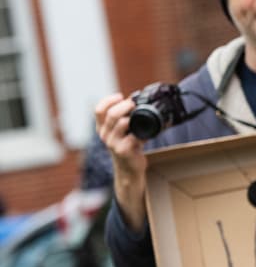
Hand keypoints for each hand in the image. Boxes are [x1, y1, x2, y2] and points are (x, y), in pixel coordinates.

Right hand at [94, 92, 147, 231]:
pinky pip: (133, 136)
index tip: (119, 96)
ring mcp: (113, 143)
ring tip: (141, 116)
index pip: (98, 110)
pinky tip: (146, 133)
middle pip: (111, 114)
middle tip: (134, 104)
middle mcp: (104, 135)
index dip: (108, 100)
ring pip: (120, 123)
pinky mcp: (123, 150)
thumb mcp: (124, 132)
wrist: (130, 171)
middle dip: (124, 106)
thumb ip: (126, 119)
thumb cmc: (129, 148)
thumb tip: (139, 102)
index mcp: (102, 128)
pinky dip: (142, 132)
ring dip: (132, 117)